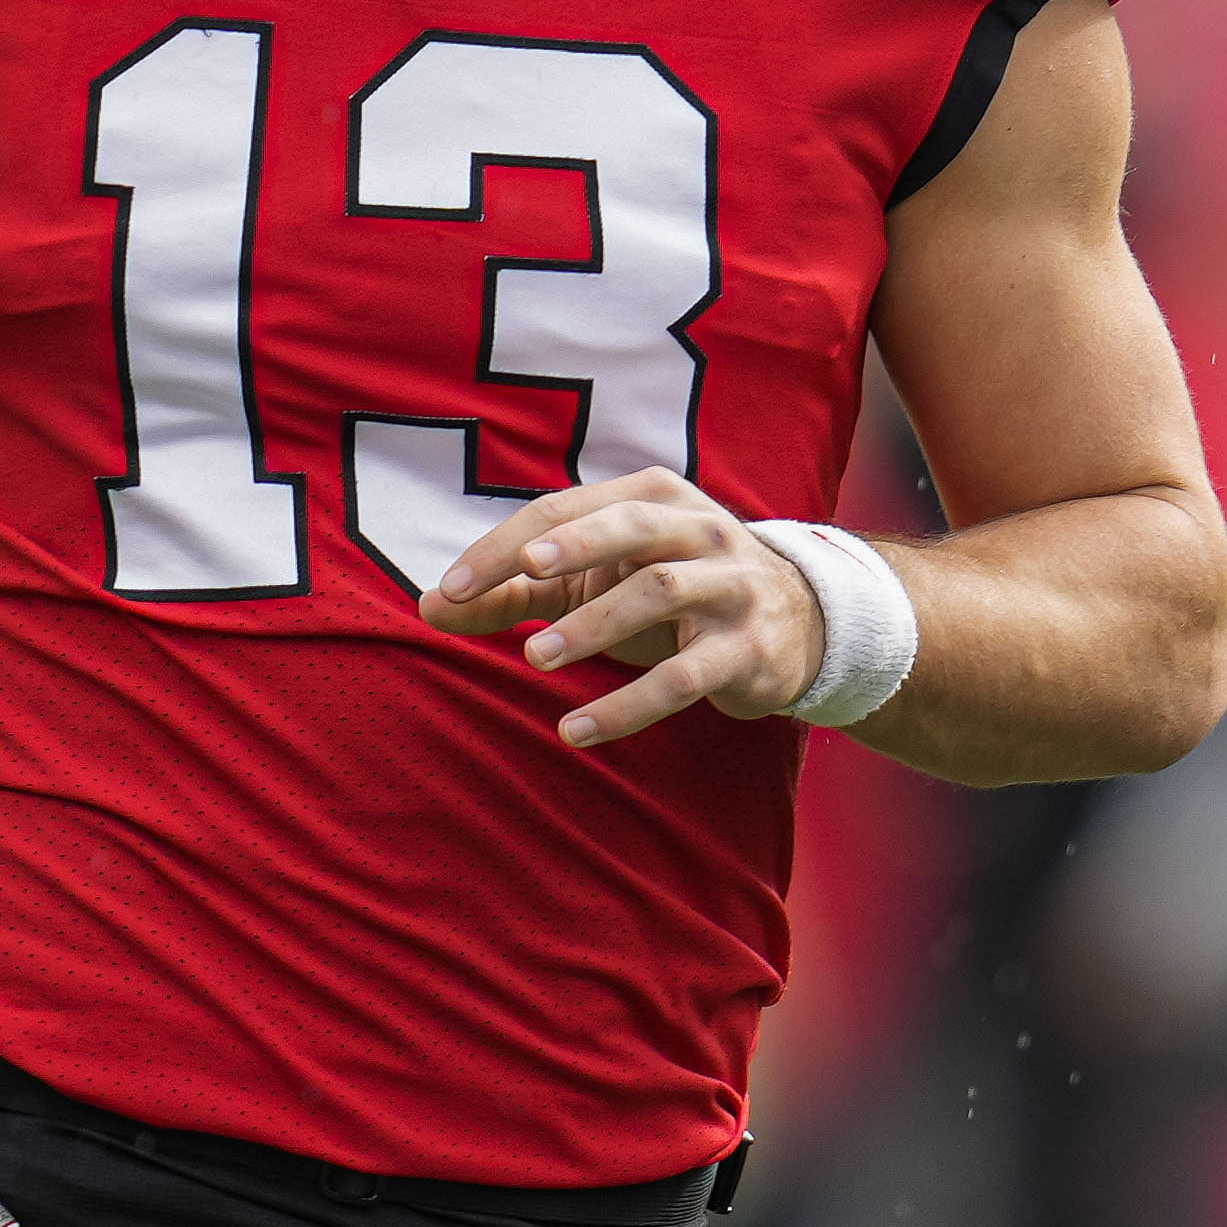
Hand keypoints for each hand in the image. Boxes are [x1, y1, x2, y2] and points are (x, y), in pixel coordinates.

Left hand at [415, 469, 825, 749]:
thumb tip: (428, 607)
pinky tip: (577, 730)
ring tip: (537, 658)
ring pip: (660, 591)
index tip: (450, 590)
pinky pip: (685, 676)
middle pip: (630, 524)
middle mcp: (697, 528)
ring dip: (595, 624)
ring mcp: (728, 585)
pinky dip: (629, 705)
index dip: (505, 547)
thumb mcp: (597, 579)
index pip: (565, 507)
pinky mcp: (747, 649)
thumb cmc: (673, 592)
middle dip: (574, 545)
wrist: (798, 625)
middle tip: (523, 578)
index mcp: (651, 496)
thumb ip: (515, 592)